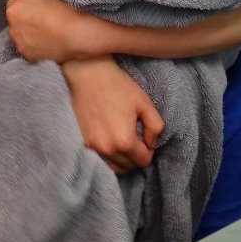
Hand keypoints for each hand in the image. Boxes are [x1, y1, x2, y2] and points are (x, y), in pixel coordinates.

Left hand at [6, 0, 96, 62]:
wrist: (74, 33)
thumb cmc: (59, 9)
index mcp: (13, 11)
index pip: (13, 5)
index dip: (25, 5)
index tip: (37, 7)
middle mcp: (12, 29)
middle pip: (16, 22)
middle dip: (24, 20)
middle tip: (42, 18)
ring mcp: (20, 45)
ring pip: (21, 37)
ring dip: (28, 34)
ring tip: (46, 31)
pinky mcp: (30, 57)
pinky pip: (29, 49)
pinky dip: (35, 46)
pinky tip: (48, 41)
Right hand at [62, 57, 164, 173]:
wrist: (88, 74)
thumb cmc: (118, 85)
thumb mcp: (144, 102)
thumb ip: (156, 127)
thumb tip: (151, 143)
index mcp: (125, 141)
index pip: (144, 161)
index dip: (149, 149)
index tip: (146, 136)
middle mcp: (108, 149)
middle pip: (129, 166)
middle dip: (137, 155)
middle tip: (137, 136)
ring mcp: (94, 147)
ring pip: (115, 166)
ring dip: (123, 158)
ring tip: (125, 139)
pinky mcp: (85, 142)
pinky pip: (102, 158)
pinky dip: (111, 154)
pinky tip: (112, 138)